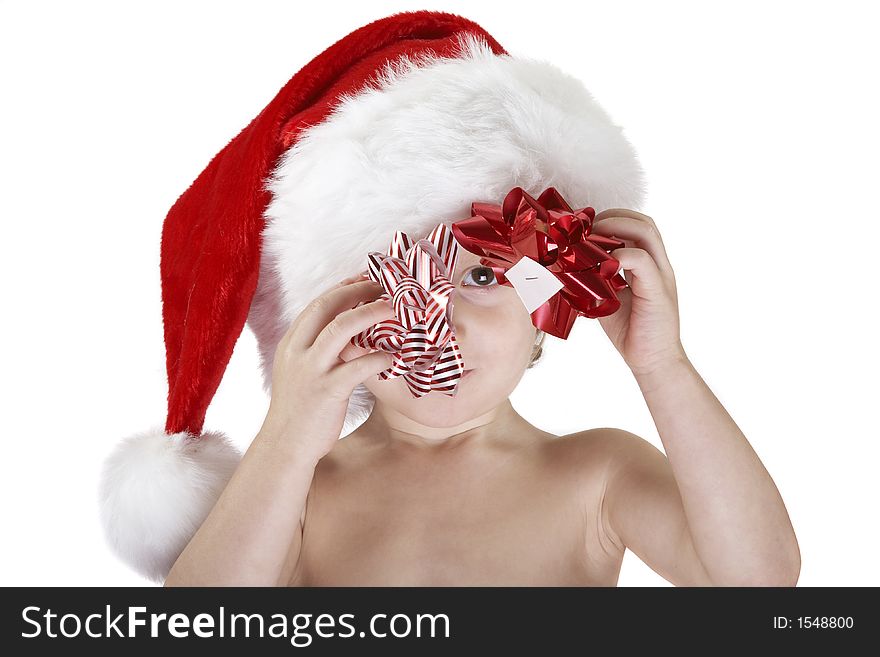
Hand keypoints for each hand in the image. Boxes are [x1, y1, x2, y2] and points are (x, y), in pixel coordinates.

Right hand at [261, 272, 395, 462]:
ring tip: (394, 309)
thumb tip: (350, 333)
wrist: (285, 445)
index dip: (343, 288)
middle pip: (326, 306)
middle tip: (384, 286)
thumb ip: (318, 350)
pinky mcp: (325, 391)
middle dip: (357, 291)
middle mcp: (298, 351)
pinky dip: (377, 358)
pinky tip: (392, 356)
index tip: (365, 278)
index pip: (317, 304)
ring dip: (369, 313)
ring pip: (340, 328)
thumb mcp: (301, 371)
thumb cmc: (299, 409)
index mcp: (291, 344)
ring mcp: (310, 370)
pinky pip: (356, 367)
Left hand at [590, 209, 686, 375]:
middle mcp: (658, 264)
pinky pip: (642, 260)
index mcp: (648, 264)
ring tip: (591, 242)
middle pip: (642, 221)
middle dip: (611, 218)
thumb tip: (565, 268)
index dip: (610, 219)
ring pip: (645, 232)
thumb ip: (595, 279)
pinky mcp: (658, 291)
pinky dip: (619, 256)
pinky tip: (600, 267)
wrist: (652, 360)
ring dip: (614, 229)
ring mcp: (661, 275)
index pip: (635, 225)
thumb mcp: (607, 297)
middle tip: (585, 231)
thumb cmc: (630, 330)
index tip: (585, 229)